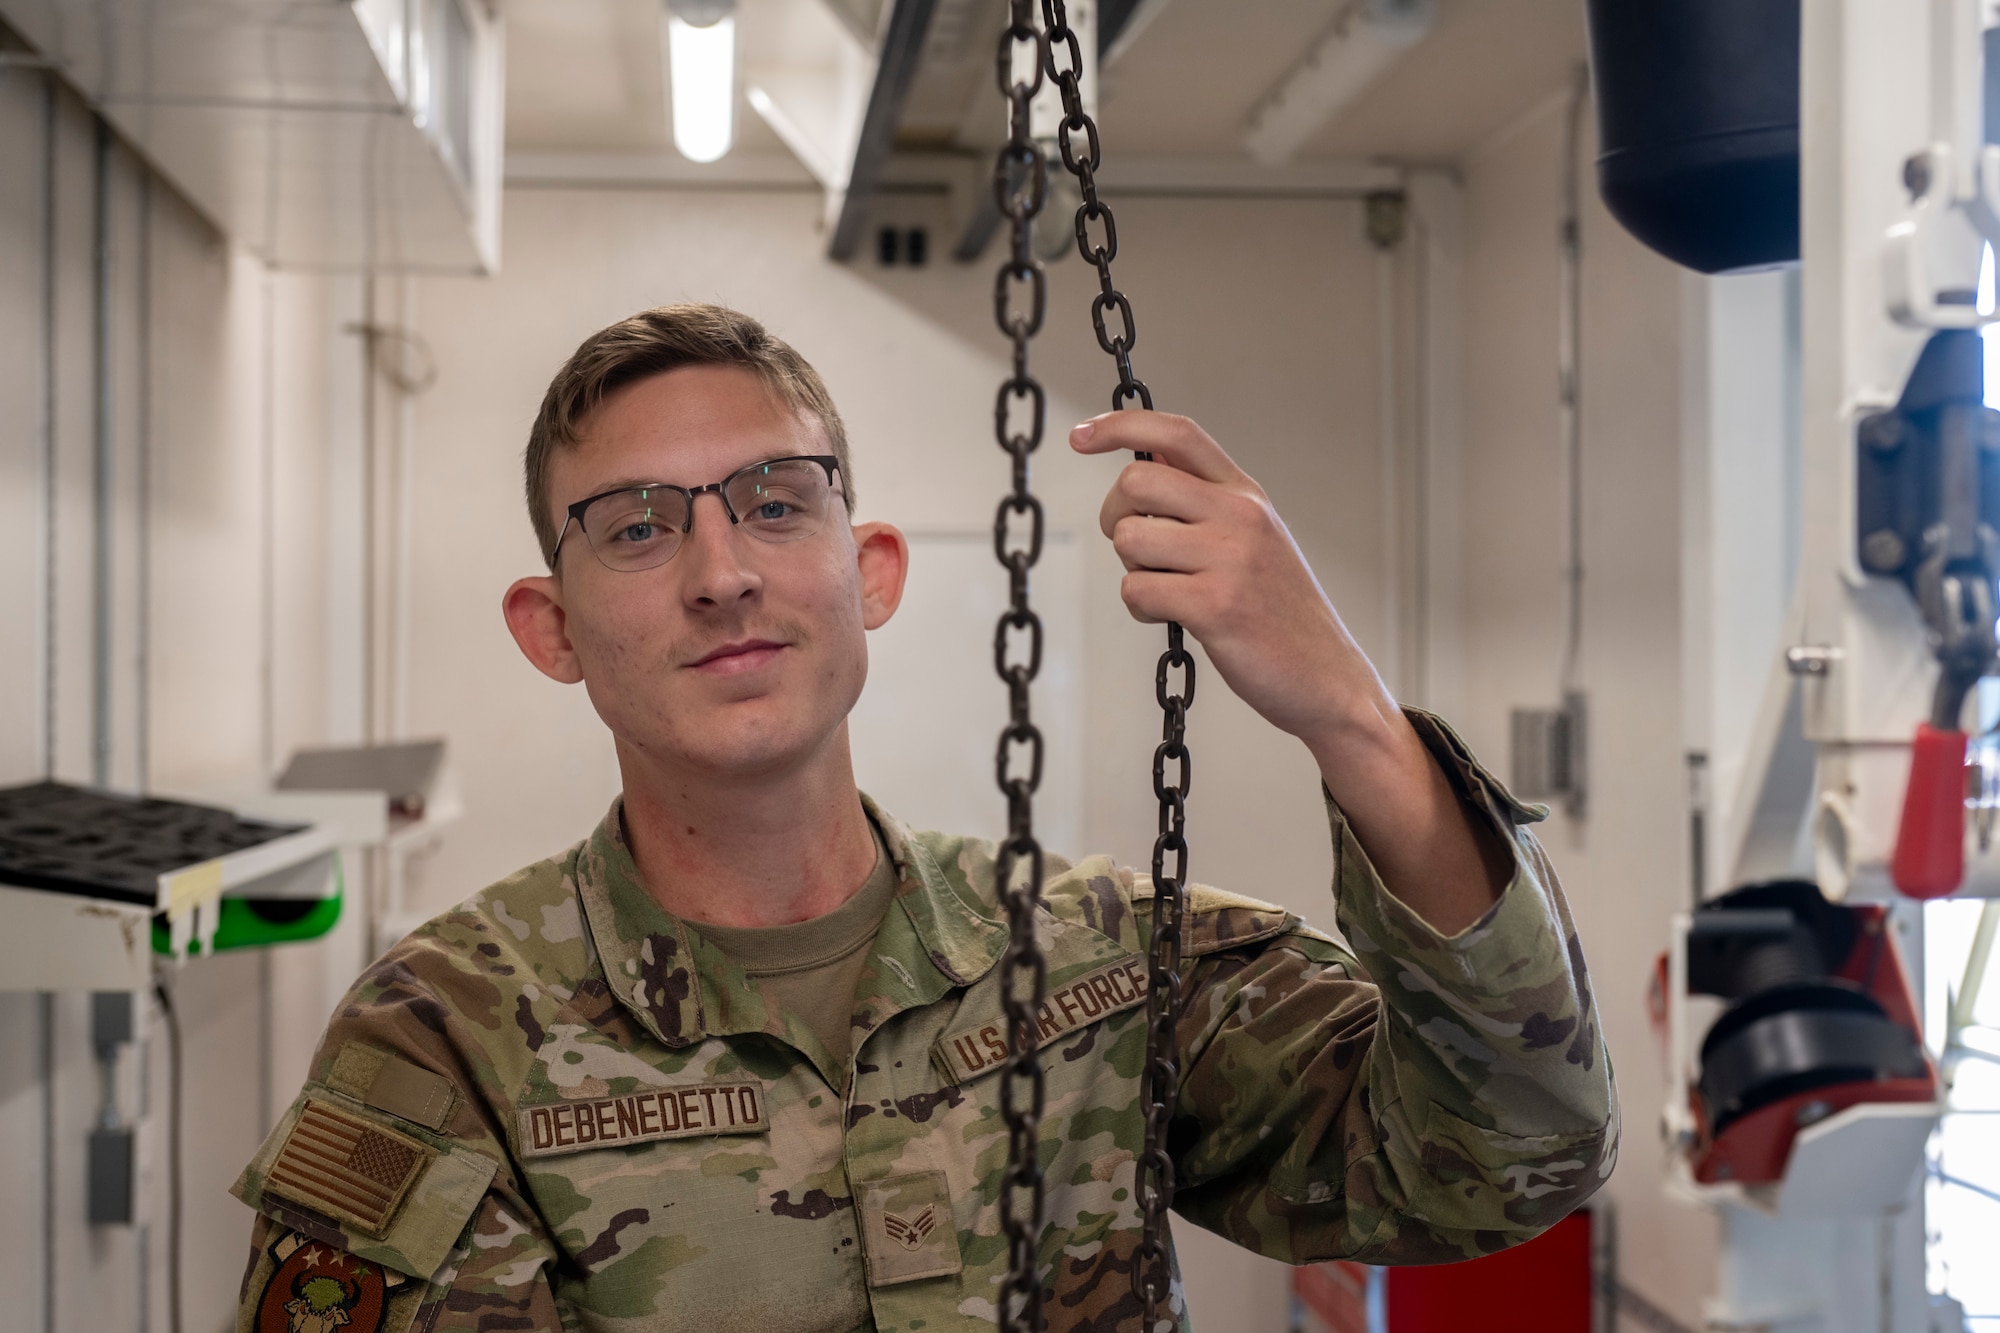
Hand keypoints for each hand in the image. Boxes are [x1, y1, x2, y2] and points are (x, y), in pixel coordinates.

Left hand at [1069, 410, 1396, 750]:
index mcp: (1247, 495)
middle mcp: (1240, 516)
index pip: (1178, 434)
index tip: (1081, 435)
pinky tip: (1171, 616)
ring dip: (1132, 569)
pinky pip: (1136, 589)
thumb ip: (1205, 500)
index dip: (1120, 426)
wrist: (1326, 677)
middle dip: (1116, 517)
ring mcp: (1230, 560)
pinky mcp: (1215, 606)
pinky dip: (1141, 607)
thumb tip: (1146, 463)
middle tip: (1137, 549)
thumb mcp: (1253, 538)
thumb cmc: (1278, 612)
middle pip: (1135, 482)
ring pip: (1129, 538)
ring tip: (1167, 590)